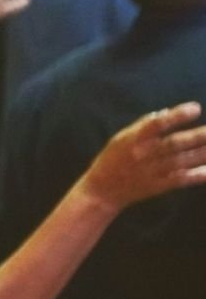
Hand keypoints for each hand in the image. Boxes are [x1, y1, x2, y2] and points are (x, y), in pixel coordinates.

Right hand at [77, 102, 205, 212]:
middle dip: (200, 136)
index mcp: (134, 139)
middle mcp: (145, 154)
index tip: (196, 108)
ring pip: (184, 160)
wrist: (103, 190)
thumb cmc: (113, 158)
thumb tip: (167, 113)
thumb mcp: (121, 137)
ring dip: (204, 153)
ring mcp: (154, 171)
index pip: (157, 124)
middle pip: (176, 143)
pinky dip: (198, 175)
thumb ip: (143, 126)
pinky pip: (183, 179)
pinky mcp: (160, 186)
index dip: (176, 116)